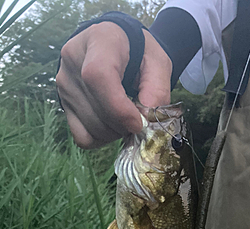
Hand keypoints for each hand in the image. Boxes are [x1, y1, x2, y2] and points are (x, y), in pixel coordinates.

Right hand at [56, 22, 171, 148]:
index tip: (138, 123)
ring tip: (126, 117)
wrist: (116, 46)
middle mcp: (73, 60)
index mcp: (99, 41)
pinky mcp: (64, 104)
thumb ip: (157, 91)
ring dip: (116, 133)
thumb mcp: (158, 63)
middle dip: (124, 125)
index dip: (119, 108)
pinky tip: (113, 126)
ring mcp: (64, 84)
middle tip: (139, 118)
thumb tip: (146, 121)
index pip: (98, 76)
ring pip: (91, 128)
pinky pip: (83, 137)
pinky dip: (102, 139)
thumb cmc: (140, 53)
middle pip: (96, 109)